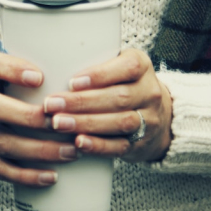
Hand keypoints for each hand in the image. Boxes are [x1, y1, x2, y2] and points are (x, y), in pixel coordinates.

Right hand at [0, 52, 77, 186]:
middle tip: (62, 121)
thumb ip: (24, 66)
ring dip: (41, 149)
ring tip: (72, 150)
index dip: (11, 69)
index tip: (39, 76)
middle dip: (29, 117)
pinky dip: (29, 176)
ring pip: (5, 143)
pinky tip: (52, 176)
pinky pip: (4, 170)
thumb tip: (75, 58)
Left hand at [42, 49, 172, 162]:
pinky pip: (120, 146)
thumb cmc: (124, 83)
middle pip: (118, 98)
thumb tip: (56, 67)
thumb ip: (96, 64)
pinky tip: (78, 142)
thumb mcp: (118, 65)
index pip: (127, 68)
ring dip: (85, 123)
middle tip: (52, 104)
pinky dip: (98, 146)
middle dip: (81, 102)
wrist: (158, 115)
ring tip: (58, 123)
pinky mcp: (141, 143)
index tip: (72, 82)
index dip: (99, 75)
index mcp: (142, 66)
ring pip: (119, 122)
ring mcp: (148, 120)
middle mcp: (149, 92)